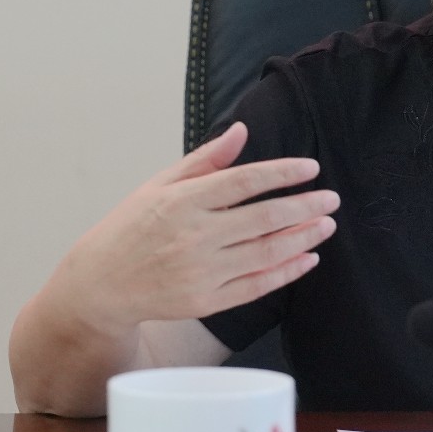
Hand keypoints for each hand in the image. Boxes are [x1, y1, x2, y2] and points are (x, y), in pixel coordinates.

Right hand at [50, 122, 336, 334]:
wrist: (100, 285)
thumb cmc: (131, 227)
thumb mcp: (159, 185)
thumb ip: (205, 159)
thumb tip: (242, 130)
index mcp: (182, 201)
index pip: (245, 181)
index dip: (283, 173)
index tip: (310, 167)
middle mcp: (194, 236)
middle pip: (264, 218)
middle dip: (305, 206)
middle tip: (332, 198)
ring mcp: (201, 272)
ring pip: (266, 252)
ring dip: (303, 238)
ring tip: (327, 224)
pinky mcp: (206, 301)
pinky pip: (257, 286)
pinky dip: (287, 272)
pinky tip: (307, 257)